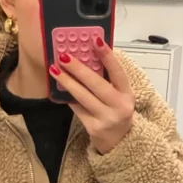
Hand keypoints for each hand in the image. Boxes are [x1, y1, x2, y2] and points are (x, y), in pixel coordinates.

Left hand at [51, 38, 134, 154]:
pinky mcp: (94, 128)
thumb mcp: (120, 95)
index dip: (107, 55)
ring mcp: (106, 118)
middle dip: (79, 68)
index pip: (117, 71)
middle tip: (64, 55)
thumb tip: (88, 54)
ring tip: (54, 69)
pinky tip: (58, 87)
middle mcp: (119, 106)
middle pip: (97, 84)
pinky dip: (68, 97)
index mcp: (127, 94)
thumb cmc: (117, 111)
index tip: (95, 39)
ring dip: (67, 82)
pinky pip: (78, 109)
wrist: (120, 142)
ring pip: (83, 97)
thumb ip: (108, 78)